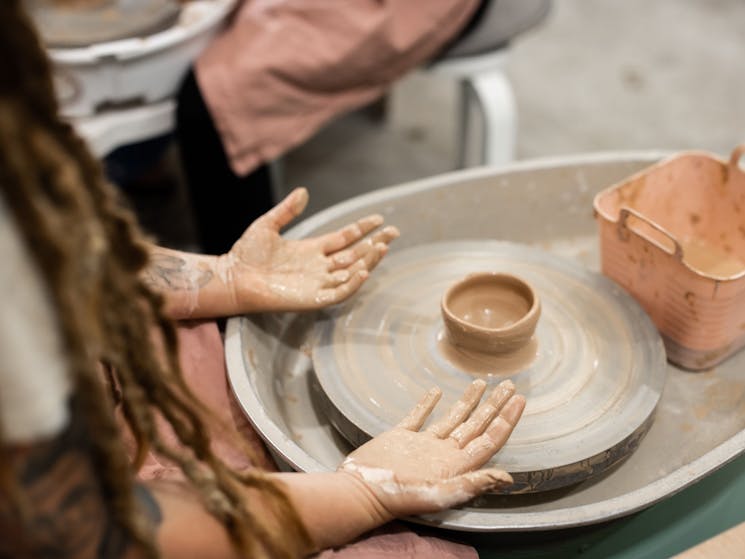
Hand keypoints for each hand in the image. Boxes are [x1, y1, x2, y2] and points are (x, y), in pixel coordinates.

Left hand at [220, 187, 398, 312]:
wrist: (233, 277)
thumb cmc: (246, 254)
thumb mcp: (267, 225)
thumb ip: (287, 210)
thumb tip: (303, 191)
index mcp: (311, 249)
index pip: (345, 238)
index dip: (362, 228)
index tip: (379, 219)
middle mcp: (319, 267)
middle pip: (354, 255)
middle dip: (375, 244)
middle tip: (394, 232)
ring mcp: (318, 283)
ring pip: (351, 272)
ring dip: (369, 261)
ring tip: (382, 247)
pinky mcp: (313, 299)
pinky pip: (339, 292)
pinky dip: (353, 283)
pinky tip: (363, 269)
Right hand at [338, 379, 524, 517]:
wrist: (361, 491)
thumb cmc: (399, 496)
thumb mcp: (440, 493)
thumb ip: (473, 483)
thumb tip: (509, 478)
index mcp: (457, 465)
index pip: (489, 439)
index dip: (506, 420)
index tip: (519, 400)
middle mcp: (444, 454)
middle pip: (476, 426)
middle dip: (495, 406)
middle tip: (509, 385)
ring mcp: (423, 445)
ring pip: (452, 419)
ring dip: (468, 402)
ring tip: (481, 383)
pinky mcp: (401, 437)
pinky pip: (419, 417)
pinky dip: (428, 404)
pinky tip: (436, 392)